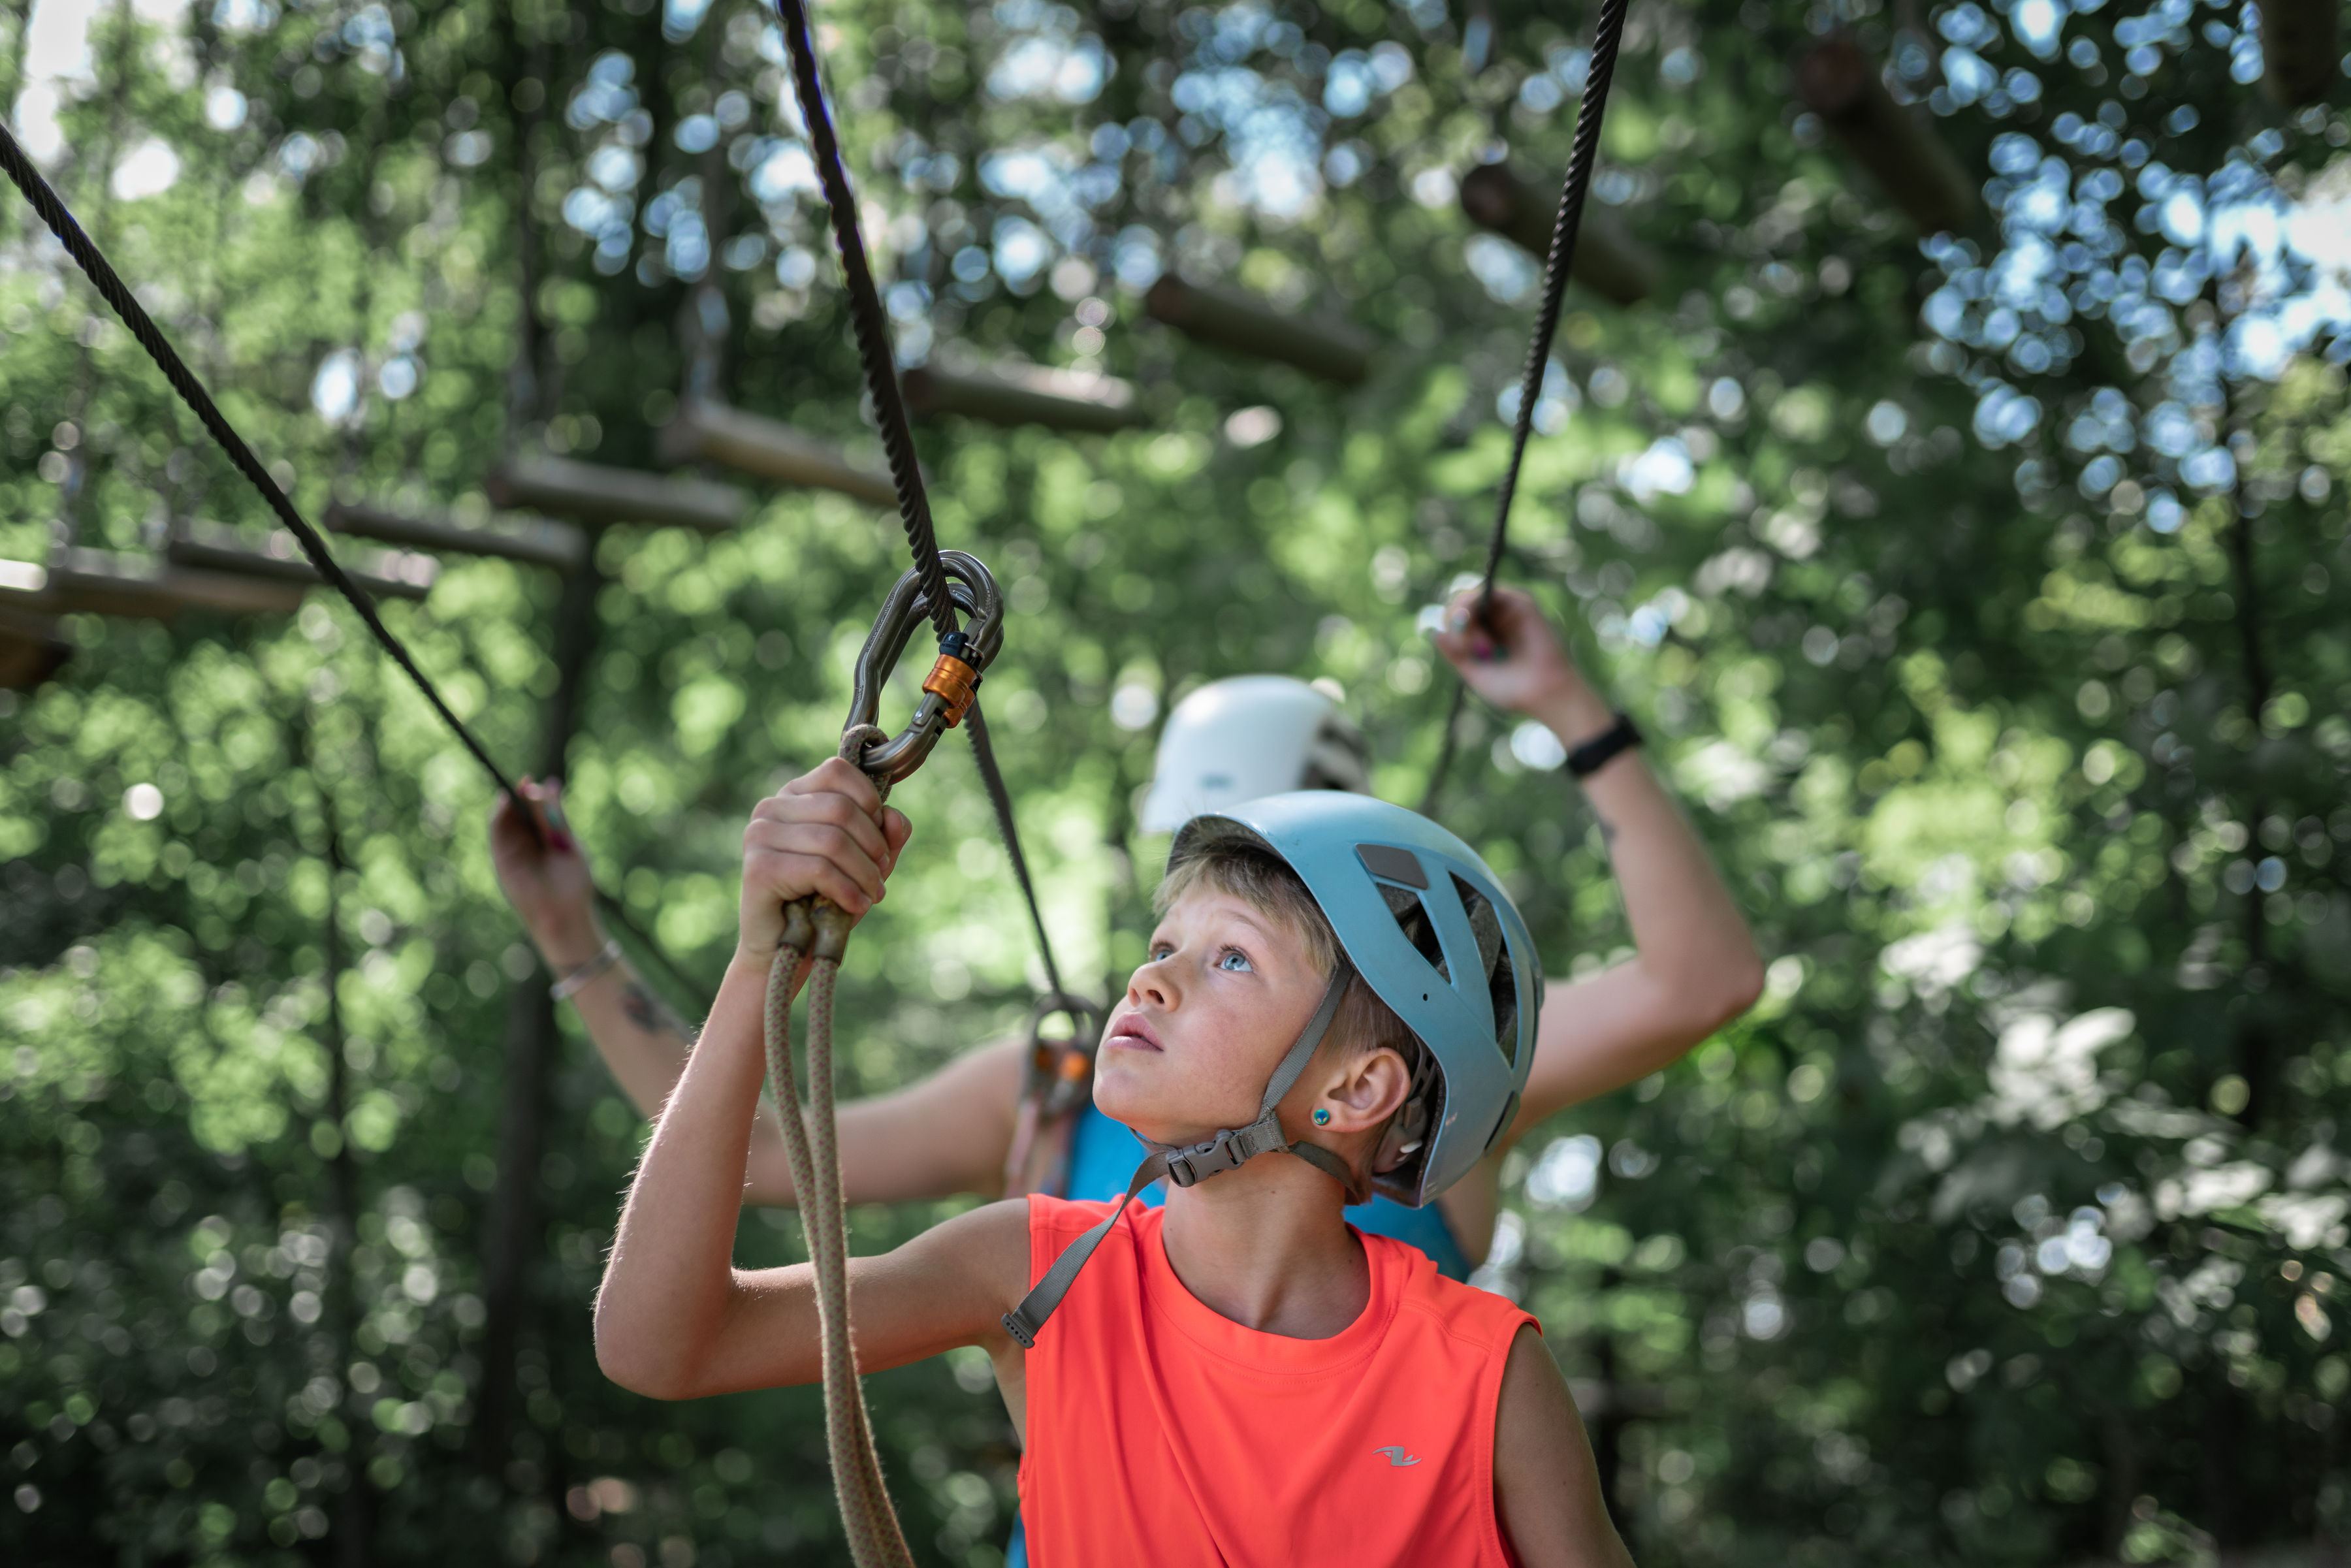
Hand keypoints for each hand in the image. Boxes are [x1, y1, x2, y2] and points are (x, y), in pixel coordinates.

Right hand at [491, 777, 601, 965]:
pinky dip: (497, 819)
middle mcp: (527, 843)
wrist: (566, 914)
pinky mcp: (503, 862)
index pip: (533, 810)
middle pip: (517, 812)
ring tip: (514, 791)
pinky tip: (504, 805)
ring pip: (504, 821)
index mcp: (545, 837)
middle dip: (518, 796)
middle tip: (525, 782)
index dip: (531, 794)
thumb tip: (549, 784)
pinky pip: (496, 835)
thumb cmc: (573, 883)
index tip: (532, 780)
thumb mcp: (568, 843)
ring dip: (506, 804)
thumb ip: (556, 817)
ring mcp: (514, 852)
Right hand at [737, 758, 912, 959]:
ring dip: (864, 873)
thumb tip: (895, 817)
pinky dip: (847, 890)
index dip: (870, 802)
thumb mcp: (865, 862)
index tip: (879, 839)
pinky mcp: (759, 868)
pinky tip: (855, 906)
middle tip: (879, 877)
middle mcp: (771, 808)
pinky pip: (819, 869)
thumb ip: (885, 835)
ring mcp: (760, 835)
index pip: (837, 771)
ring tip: (871, 895)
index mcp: (794, 795)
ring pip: (833, 840)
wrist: (785, 950)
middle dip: (873, 846)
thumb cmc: (825, 899)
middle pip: (841, 808)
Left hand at [1428, 585, 1600, 726]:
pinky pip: (1491, 590)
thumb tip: (1437, 633)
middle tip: (1468, 650)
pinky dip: (1477, 608)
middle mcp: (1495, 620)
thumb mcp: (1474, 673)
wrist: (1544, 694)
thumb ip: (1455, 654)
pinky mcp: (1521, 603)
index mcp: (1484, 636)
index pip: (1455, 619)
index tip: (1462, 653)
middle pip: (1460, 604)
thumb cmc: (1513, 690)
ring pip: (1472, 595)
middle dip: (1456, 624)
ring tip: (1481, 648)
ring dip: (1466, 619)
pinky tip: (1482, 632)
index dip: (1451, 630)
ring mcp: (1507, 610)